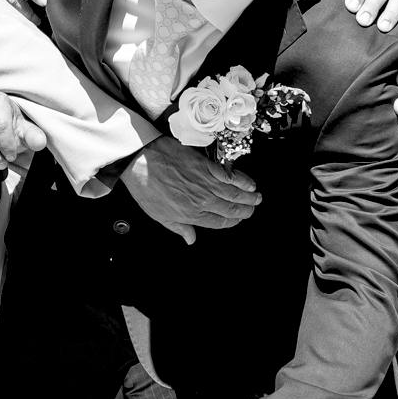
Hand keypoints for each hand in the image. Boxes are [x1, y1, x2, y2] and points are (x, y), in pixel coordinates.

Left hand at [119, 135, 260, 243]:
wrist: (140, 159)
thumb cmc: (145, 186)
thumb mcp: (158, 214)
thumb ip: (178, 227)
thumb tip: (191, 239)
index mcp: (191, 215)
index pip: (219, 222)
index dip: (232, 222)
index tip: (238, 219)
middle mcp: (202, 201)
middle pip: (231, 209)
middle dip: (245, 210)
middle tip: (252, 209)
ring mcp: (205, 183)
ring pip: (234, 194)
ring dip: (248, 197)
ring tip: (257, 198)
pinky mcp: (206, 166)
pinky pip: (230, 176)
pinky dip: (243, 180)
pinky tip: (251, 183)